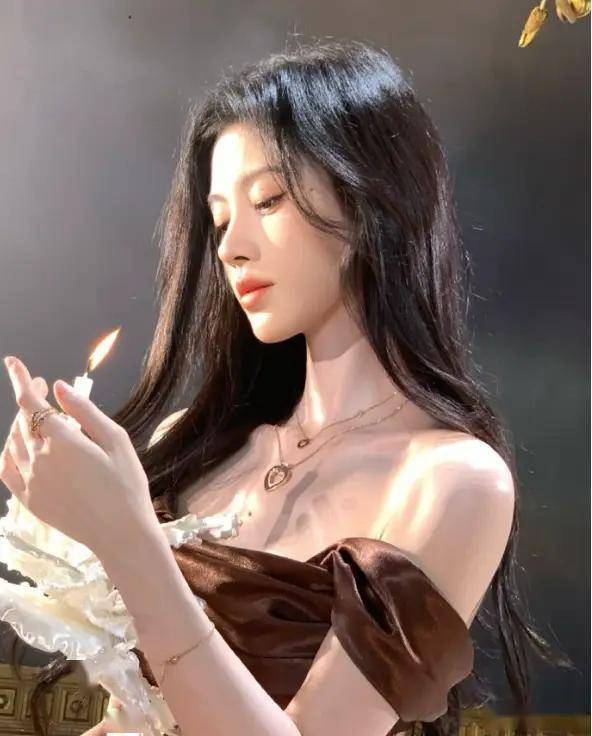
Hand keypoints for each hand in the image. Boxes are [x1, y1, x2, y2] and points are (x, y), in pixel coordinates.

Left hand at [0, 355, 158, 557]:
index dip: (21, 379)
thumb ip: (84, 411)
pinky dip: (10, 452)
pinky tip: (21, 447)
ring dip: (22, 424)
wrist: (121, 533)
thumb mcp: (116, 441)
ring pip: (14, 443)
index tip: (14, 362)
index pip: (30, 402)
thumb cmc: (127, 484)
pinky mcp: (29, 501)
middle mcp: (38, 460)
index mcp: (62, 442)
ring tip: (41, 419)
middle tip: (44, 389)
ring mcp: (30, 482)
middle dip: (30, 400)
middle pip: (23, 420)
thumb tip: (59, 387)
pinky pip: (7, 469)